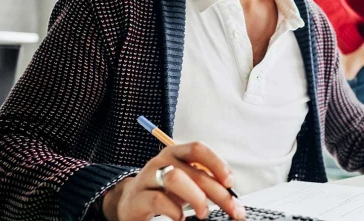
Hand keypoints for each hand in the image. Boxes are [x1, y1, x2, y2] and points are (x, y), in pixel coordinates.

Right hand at [102, 142, 244, 220]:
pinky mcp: (137, 198)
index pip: (198, 149)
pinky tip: (180, 218)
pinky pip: (158, 200)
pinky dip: (174, 211)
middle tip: (233, 210)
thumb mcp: (186, 182)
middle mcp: (161, 161)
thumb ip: (204, 182)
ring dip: (196, 198)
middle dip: (218, 192)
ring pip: (175, 179)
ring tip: (204, 213)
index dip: (217, 164)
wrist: (130, 203)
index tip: (230, 183)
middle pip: (193, 171)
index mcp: (175, 153)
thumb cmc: (164, 191)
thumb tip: (231, 196)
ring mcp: (147, 178)